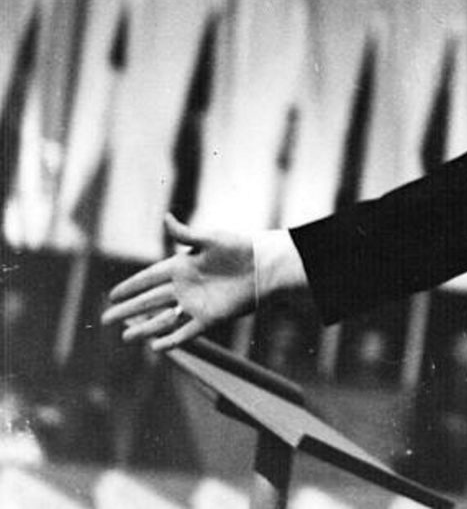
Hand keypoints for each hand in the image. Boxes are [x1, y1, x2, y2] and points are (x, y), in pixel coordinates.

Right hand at [102, 215, 258, 350]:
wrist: (265, 266)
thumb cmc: (239, 248)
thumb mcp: (210, 239)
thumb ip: (185, 233)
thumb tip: (166, 217)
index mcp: (181, 267)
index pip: (149, 278)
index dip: (131, 286)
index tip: (112, 294)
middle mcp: (184, 288)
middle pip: (149, 301)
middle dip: (128, 310)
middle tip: (106, 318)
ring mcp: (195, 304)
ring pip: (163, 319)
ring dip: (144, 328)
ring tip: (124, 337)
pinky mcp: (209, 319)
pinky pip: (185, 333)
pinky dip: (170, 340)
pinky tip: (155, 346)